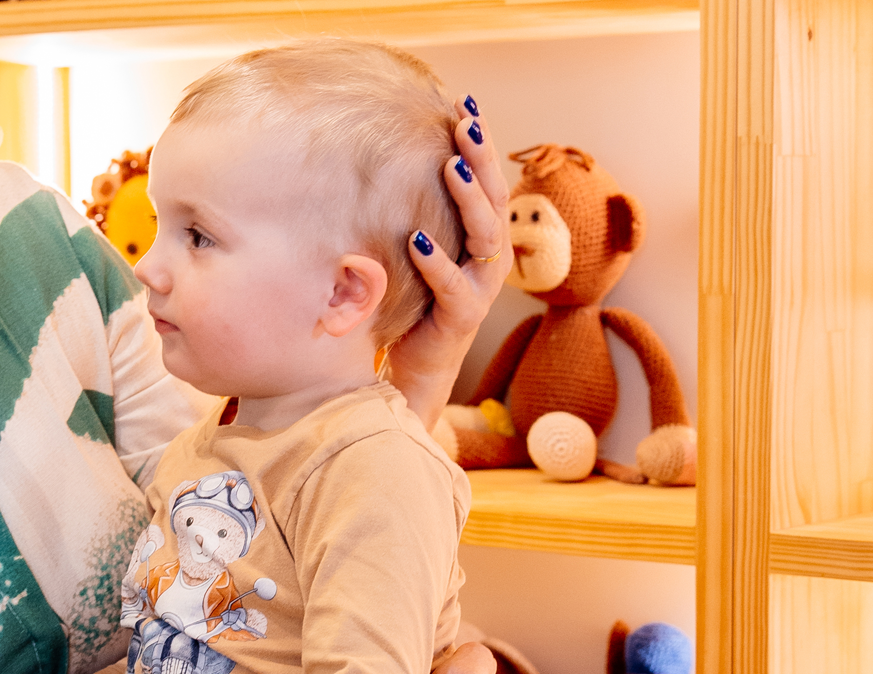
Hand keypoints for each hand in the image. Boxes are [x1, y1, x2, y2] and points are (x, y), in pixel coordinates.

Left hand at [387, 99, 513, 430]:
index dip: (480, 145)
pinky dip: (436, 261)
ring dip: (468, 198)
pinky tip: (417, 238)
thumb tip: (379, 166)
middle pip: (493, 198)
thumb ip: (414, 216)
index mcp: (482, 239)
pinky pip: (452, 284)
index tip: (463, 104)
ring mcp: (479, 288)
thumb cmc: (413, 305)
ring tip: (451, 165)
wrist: (415, 369)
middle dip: (481, 157)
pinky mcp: (461, 317)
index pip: (486, 182)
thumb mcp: (414, 254)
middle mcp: (488, 259)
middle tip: (465, 121)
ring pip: (484, 234)